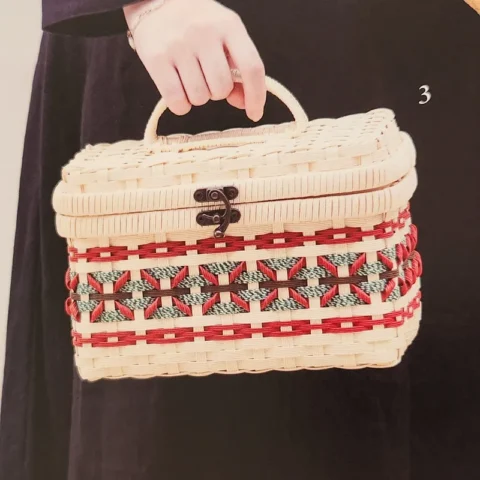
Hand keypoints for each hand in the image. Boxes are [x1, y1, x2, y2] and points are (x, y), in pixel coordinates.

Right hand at [124, 0, 266, 121]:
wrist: (155, 2)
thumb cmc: (197, 25)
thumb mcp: (224, 36)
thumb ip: (238, 68)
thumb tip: (244, 103)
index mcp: (229, 25)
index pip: (251, 66)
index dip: (256, 95)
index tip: (255, 113)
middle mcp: (204, 33)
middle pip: (221, 88)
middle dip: (217, 93)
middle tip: (206, 78)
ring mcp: (178, 45)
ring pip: (199, 98)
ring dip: (197, 97)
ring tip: (190, 78)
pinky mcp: (156, 59)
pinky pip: (177, 102)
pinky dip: (181, 105)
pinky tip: (178, 90)